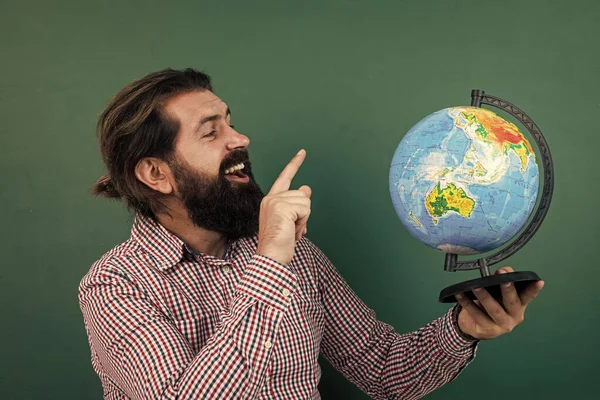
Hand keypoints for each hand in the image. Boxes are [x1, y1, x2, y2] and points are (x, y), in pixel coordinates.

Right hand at [256, 149, 311, 264]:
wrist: (271, 257)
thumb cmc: (280, 244)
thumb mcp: (291, 221)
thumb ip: (297, 204)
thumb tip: (306, 188)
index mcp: (271, 200)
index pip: (285, 178)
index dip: (294, 164)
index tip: (302, 152)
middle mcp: (271, 198)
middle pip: (303, 195)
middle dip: (304, 214)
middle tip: (292, 229)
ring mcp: (275, 201)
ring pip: (306, 202)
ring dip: (303, 220)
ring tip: (291, 231)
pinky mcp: (282, 207)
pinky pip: (306, 209)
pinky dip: (303, 222)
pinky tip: (292, 231)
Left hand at [455, 266, 544, 339]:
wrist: (475, 327)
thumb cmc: (489, 305)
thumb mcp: (497, 294)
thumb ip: (503, 281)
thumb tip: (505, 270)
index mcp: (519, 306)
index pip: (528, 297)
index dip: (533, 289)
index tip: (539, 281)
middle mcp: (513, 317)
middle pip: (511, 303)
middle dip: (507, 289)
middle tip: (503, 276)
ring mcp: (501, 326)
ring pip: (493, 310)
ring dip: (484, 296)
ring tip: (476, 286)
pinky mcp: (487, 331)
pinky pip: (476, 315)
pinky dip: (467, 303)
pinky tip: (460, 294)